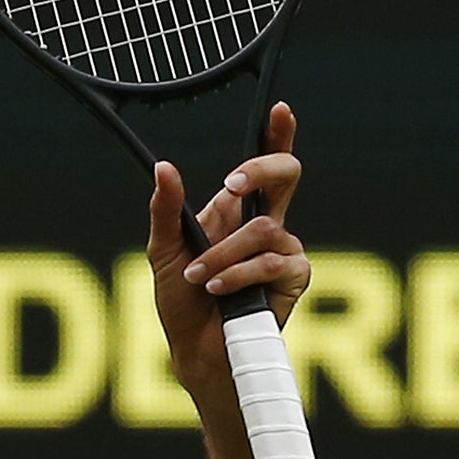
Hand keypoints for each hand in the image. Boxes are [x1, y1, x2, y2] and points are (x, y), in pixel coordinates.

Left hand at [146, 102, 309, 379]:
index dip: (278, 135)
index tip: (279, 108)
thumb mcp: (165, 251)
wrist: (196, 350)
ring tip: (201, 277)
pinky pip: (272, 261)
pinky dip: (239, 274)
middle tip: (230, 185)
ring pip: (264, 229)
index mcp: (237, 212)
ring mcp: (284, 250)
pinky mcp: (294, 278)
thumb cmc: (182, 302)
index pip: (264, 167)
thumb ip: (166, 210)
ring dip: (224, 254)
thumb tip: (164, 166)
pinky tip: (218, 288)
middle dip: (261, 169)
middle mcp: (267, 225)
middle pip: (286, 175)